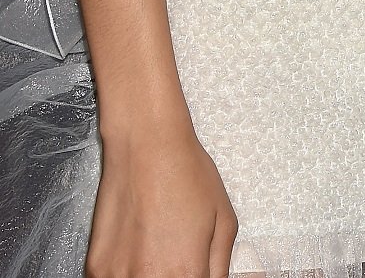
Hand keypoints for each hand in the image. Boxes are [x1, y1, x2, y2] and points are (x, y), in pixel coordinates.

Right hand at [87, 118, 237, 276]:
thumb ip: (220, 267)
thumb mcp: (224, 222)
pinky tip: (137, 252)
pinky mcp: (95, 269)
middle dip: (174, 276)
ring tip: (156, 253)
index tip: (193, 271)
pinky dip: (128, 273)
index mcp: (185, 273)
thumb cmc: (186, 174)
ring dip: (150, 275)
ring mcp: (116, 277)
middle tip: (176, 260)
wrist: (145, 145)